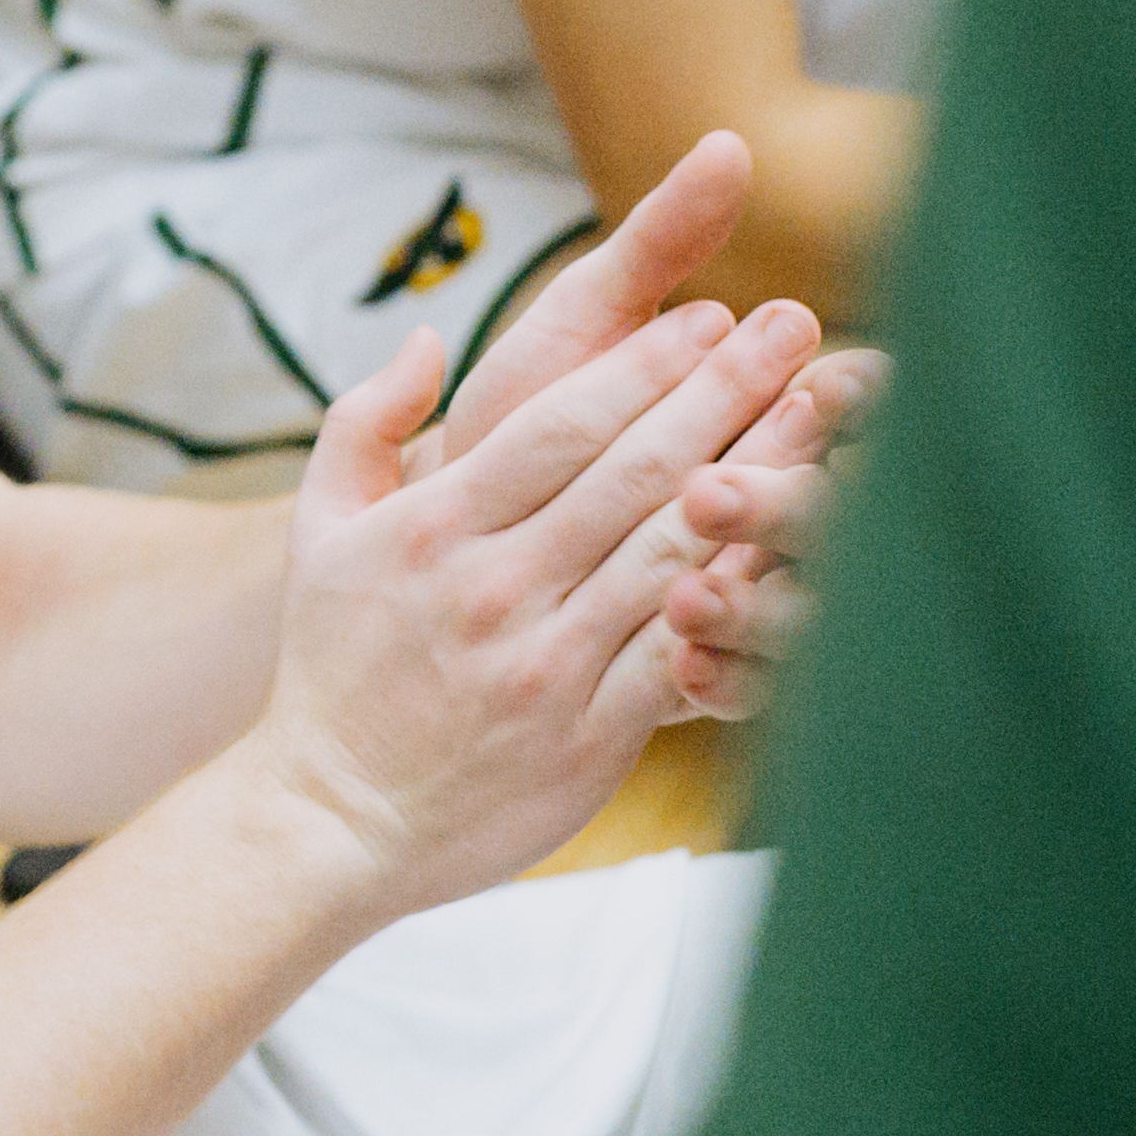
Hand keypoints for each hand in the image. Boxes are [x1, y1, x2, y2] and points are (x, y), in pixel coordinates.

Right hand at [247, 141, 832, 911]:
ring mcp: (544, 662)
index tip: (710, 313)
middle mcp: (493, 585)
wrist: (331, 822)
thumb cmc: (332, 672)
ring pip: (671, 551)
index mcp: (435, 526)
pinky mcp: (586, 736)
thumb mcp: (317, 535)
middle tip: (795, 326)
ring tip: (818, 417)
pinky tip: (794, 557)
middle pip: (633, 470)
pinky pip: (679, 658)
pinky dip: (738, 607)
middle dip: (724, 389)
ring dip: (756, 477)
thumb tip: (427, 339)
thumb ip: (365, 425)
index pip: (560, 423)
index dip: (643, 362)